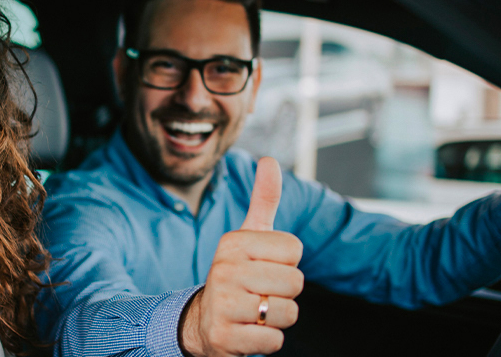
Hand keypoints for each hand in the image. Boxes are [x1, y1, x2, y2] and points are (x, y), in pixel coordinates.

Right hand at [180, 157, 303, 356]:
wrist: (204, 321)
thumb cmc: (237, 274)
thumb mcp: (248, 237)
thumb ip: (263, 200)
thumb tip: (269, 160)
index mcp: (234, 242)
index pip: (295, 250)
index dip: (286, 263)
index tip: (263, 267)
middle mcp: (224, 270)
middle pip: (296, 282)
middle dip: (284, 293)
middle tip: (260, 293)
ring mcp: (223, 304)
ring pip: (288, 312)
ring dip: (276, 318)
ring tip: (255, 312)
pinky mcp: (225, 337)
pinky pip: (274, 340)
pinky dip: (267, 341)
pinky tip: (248, 331)